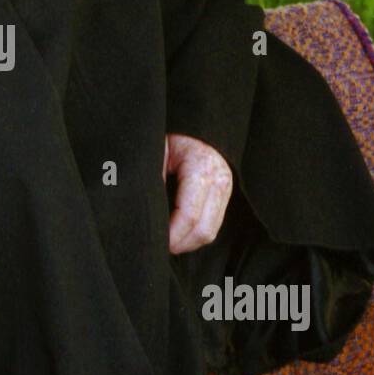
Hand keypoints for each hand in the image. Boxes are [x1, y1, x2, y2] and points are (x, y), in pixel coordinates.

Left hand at [162, 133, 232, 254]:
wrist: (194, 126)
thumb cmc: (171, 136)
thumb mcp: (157, 151)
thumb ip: (154, 179)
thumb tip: (147, 212)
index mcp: (202, 168)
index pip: (189, 215)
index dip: (172, 235)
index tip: (155, 242)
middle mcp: (220, 181)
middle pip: (205, 230)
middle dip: (181, 244)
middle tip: (158, 248)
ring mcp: (226, 189)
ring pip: (211, 231)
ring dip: (188, 242)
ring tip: (166, 242)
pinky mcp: (225, 194)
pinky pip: (213, 224)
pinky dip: (195, 234)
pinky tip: (177, 234)